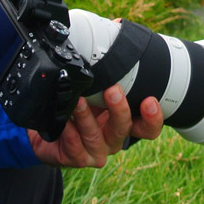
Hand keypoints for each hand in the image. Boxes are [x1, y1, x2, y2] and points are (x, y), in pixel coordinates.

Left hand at [29, 85, 162, 167]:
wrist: (50, 132)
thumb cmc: (77, 107)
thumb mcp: (93, 90)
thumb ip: (105, 76)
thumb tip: (108, 44)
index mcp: (124, 121)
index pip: (147, 126)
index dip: (153, 117)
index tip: (149, 100)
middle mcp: (113, 137)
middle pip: (125, 128)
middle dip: (119, 108)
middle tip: (113, 90)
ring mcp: (96, 150)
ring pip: (96, 136)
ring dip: (87, 117)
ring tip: (79, 101)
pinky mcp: (77, 158)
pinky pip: (75, 148)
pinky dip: (70, 132)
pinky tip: (65, 121)